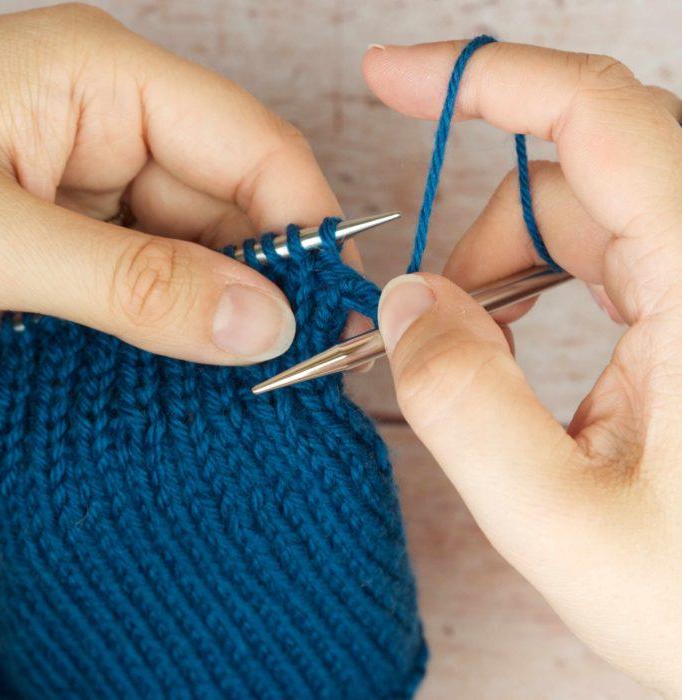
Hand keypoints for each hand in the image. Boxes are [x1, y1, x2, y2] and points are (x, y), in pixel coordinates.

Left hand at [0, 3, 351, 363]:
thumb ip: (133, 284)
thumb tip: (264, 326)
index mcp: (106, 78)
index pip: (256, 147)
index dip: (308, 230)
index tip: (333, 313)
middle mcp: (120, 123)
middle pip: (241, 205)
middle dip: (272, 285)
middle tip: (299, 367)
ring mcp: (106, 185)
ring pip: (209, 252)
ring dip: (230, 314)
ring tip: (250, 381)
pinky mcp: (92, 240)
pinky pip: (168, 280)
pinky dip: (188, 326)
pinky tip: (200, 368)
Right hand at [365, 40, 681, 694]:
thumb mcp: (561, 525)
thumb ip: (464, 408)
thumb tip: (404, 303)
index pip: (596, 120)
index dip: (484, 78)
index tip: (394, 75)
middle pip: (573, 179)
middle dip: (480, 239)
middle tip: (426, 320)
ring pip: (585, 219)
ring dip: (506, 275)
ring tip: (481, 359)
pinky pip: (606, 261)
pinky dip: (541, 295)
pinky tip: (529, 365)